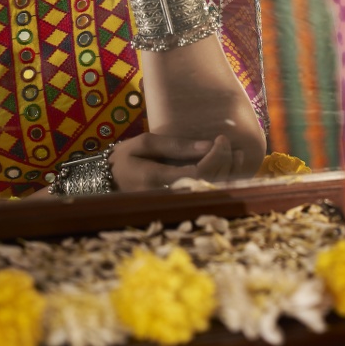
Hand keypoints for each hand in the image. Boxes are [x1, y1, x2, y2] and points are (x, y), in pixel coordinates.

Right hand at [109, 132, 239, 191]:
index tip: (221, 139)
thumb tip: (207, 146)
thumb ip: (175, 145)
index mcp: (157, 181)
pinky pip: (205, 197)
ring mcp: (173, 204)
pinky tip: (230, 170)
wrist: (107, 183)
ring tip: (236, 154)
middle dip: (224, 163)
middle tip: (229, 143)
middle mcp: (168, 197)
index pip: (198, 173)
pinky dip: (222, 183)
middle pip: (208, 185)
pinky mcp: (178, 206)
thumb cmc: (124, 160)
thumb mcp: (144, 143)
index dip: (215, 157)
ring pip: (209, 194)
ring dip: (228, 174)